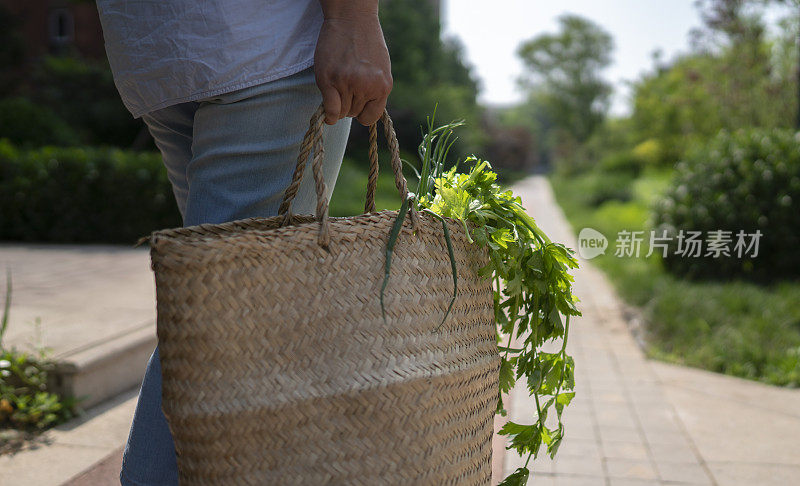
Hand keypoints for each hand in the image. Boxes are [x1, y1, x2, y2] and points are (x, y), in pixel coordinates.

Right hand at [314, 10, 392, 125]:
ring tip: (338, 84)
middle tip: (345, 86)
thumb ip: (375, 89)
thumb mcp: (380, 68)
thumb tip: (365, 111)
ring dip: (337, 104)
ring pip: (341, 112)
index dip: (362, 112)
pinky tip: (328, 110)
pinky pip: (330, 110)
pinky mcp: (329, 79)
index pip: (371, 117)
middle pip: (354, 113)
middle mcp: (367, 86)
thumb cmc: (366, 41)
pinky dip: (329, 114)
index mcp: (383, 85)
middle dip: (348, 104)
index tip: (357, 104)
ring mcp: (348, 83)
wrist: (352, 18)